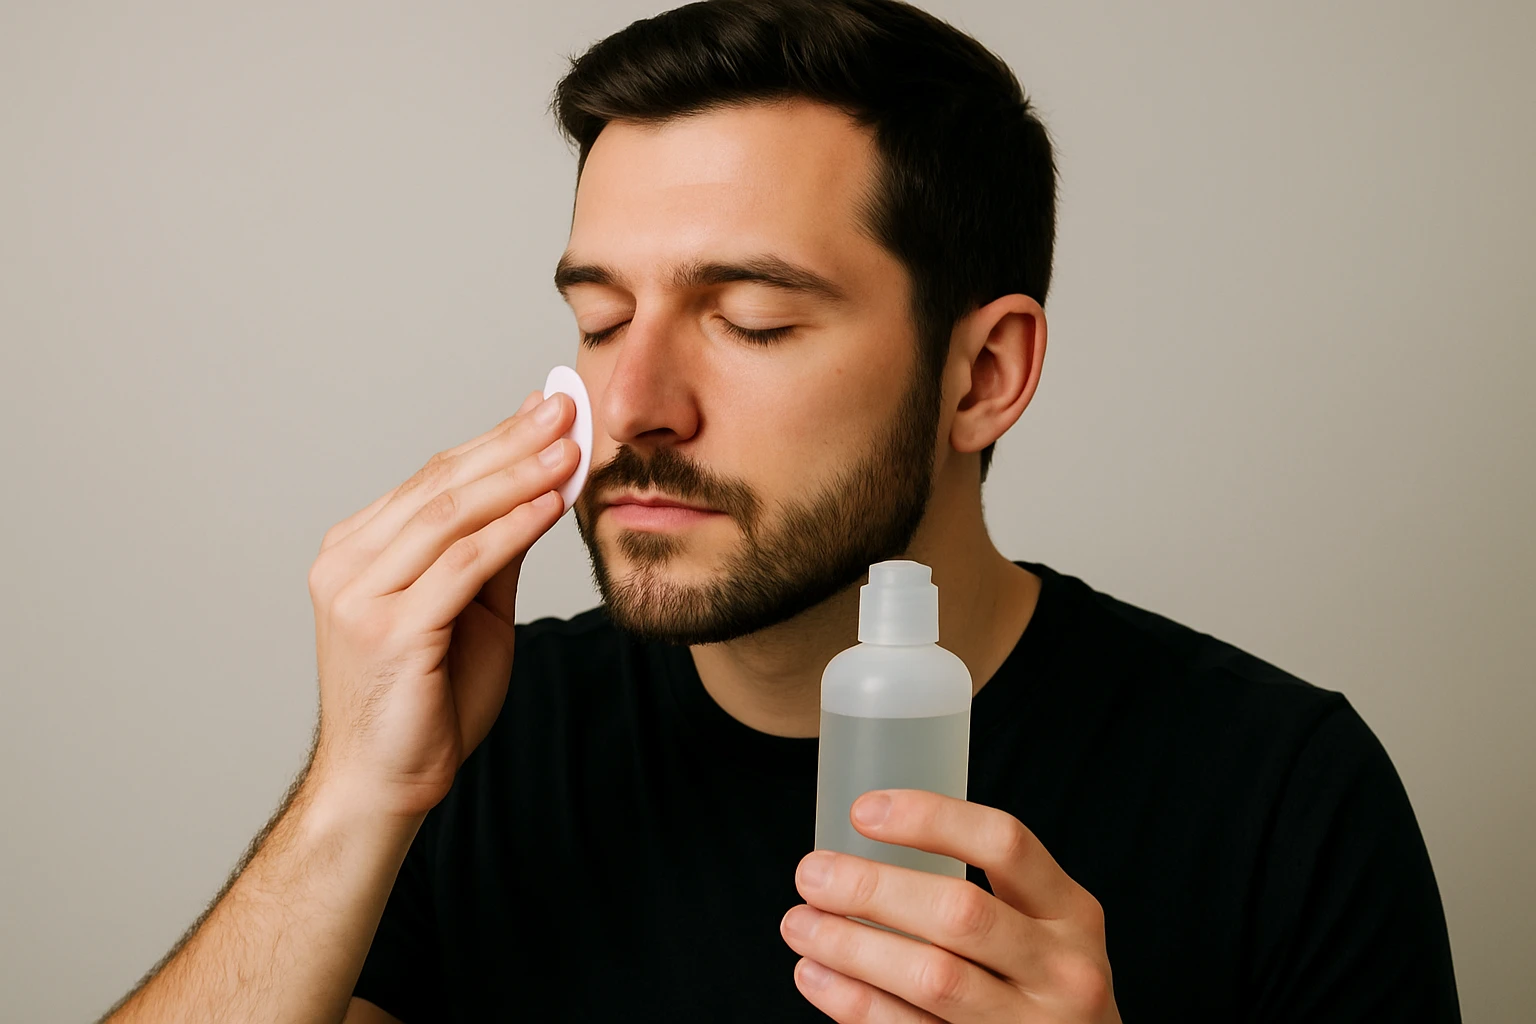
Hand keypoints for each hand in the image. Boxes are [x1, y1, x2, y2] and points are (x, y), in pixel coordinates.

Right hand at [305, 388, 577, 818]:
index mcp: (357, 551)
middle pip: (440, 485)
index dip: (495, 439)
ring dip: (518, 476)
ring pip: (450, 515)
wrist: (385, 783)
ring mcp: (359, 595)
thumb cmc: (427, 700)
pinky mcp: (389, 630)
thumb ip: (494, 549)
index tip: (546, 409)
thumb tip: (537, 482)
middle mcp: (347, 563)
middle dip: (510, 442)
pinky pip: (462, 565)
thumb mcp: (470, 609)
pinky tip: (552, 505)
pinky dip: (513, 529)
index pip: (433, 479)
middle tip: (564, 407)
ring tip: (569, 448)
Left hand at [781, 790, 1120, 1022]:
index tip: (862, 811)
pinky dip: (856, 1004)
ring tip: (799, 924)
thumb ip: (985, 894)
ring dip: (852, 947)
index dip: (929, 819)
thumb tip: (864, 851)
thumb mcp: (1044, 930)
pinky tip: (817, 977)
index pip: (1003, 843)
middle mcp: (1063, 970)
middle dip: (872, 889)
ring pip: (932, 979)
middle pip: (958, 913)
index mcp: (1072, 912)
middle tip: (812, 874)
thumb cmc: (1042, 985)